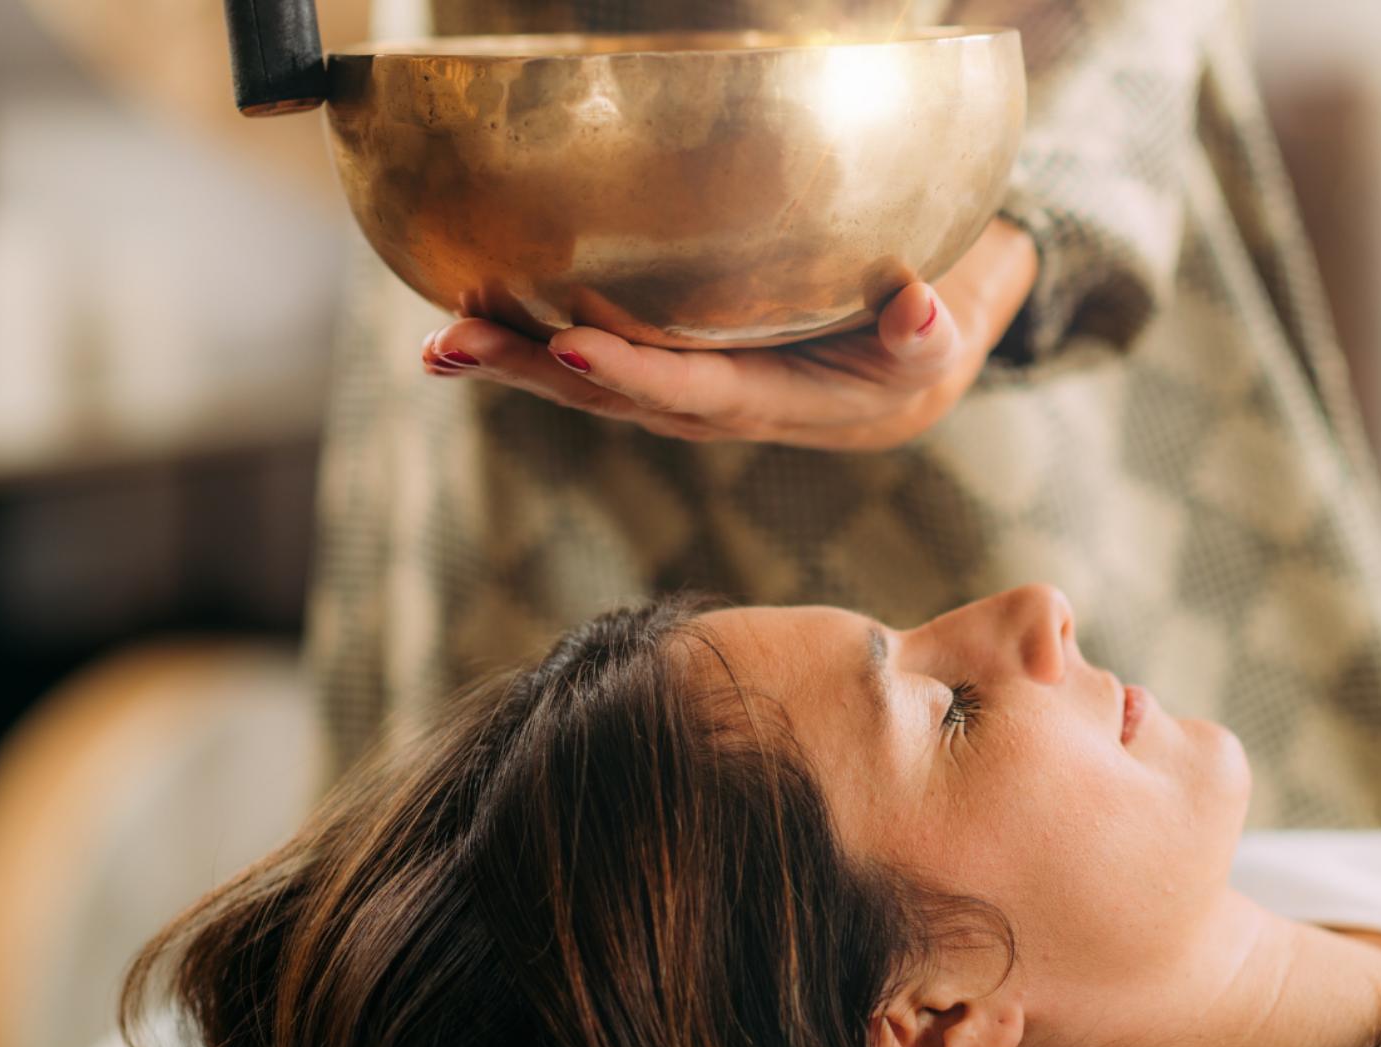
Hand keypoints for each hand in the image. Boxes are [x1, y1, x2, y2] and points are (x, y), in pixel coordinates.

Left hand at [420, 218, 1037, 450]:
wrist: (907, 365)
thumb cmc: (926, 342)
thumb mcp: (943, 339)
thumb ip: (931, 332)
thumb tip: (918, 310)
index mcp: (772, 400)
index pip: (692, 389)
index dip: (632, 373)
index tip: (569, 344)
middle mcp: (711, 403)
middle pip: (609, 395)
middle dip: (529, 369)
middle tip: (453, 343)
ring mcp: (680, 389)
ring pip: (584, 384)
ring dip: (509, 363)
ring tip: (437, 344)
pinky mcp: (666, 365)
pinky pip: (587, 359)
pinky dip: (527, 345)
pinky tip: (468, 322)